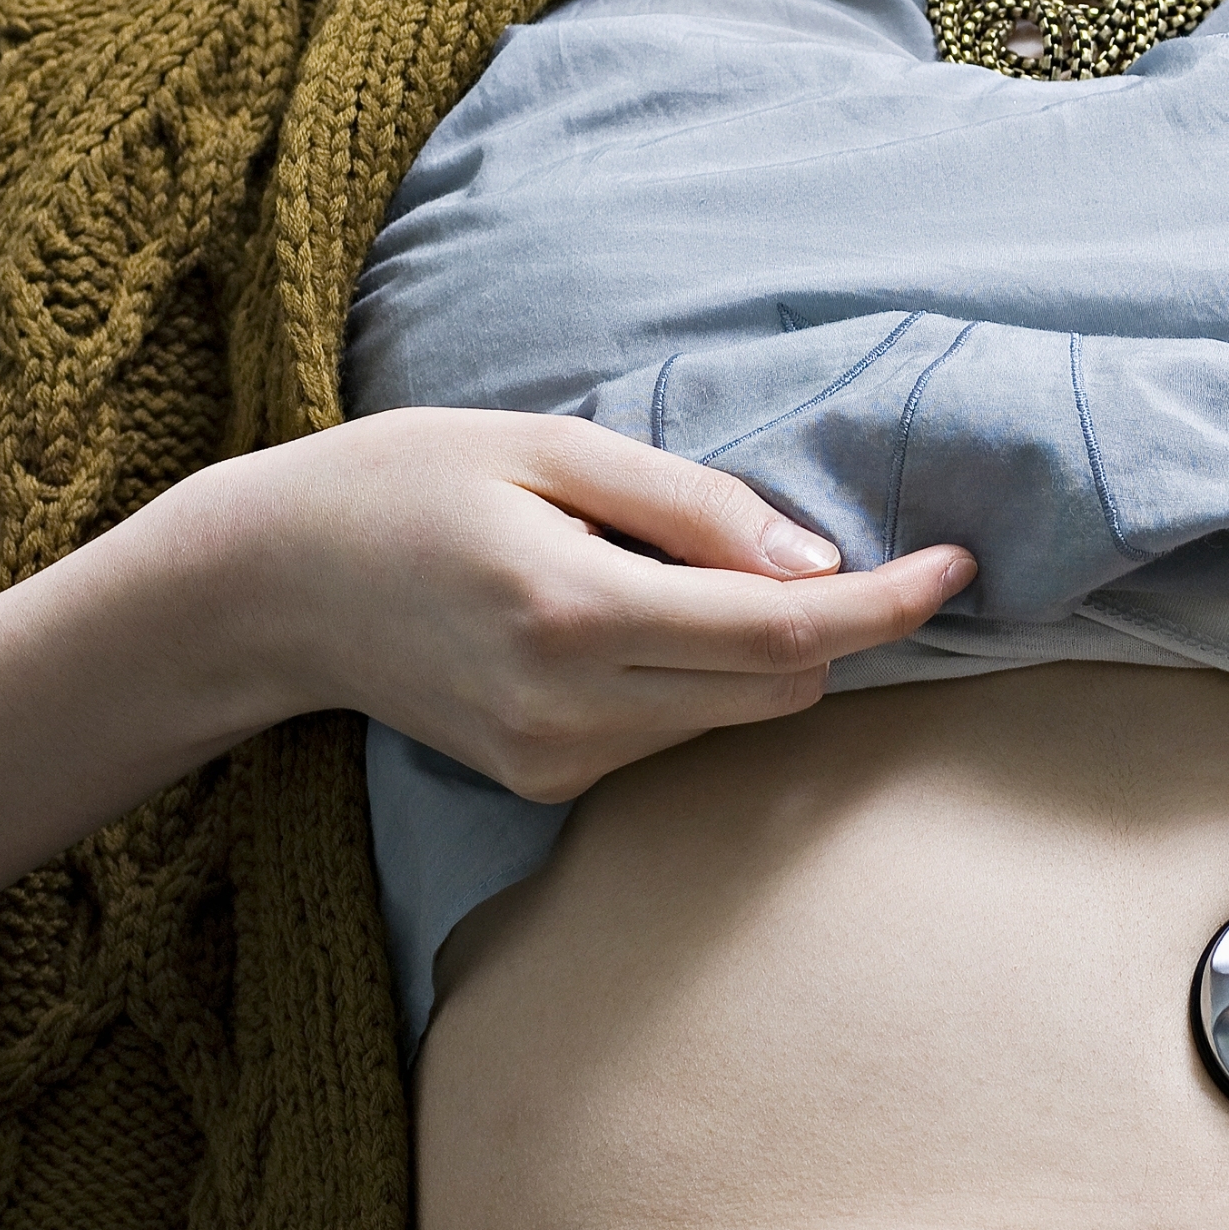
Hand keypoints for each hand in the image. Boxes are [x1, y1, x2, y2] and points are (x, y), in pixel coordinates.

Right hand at [211, 410, 970, 800]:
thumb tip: (817, 557)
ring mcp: (555, 762)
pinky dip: (692, 678)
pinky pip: (672, 734)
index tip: (959, 564)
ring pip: (733, 719)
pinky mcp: (544, 783)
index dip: (888, 604)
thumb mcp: (547, 446)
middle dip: (832, 626)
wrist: (269, 588)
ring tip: (667, 565)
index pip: (784, 637)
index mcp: (575, 613)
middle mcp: (570, 711)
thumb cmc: (403, 485)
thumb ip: (691, 505)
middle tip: (813, 544)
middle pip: (780, 693)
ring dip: (758, 653)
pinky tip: (625, 616)